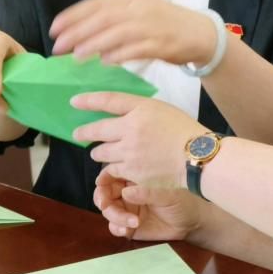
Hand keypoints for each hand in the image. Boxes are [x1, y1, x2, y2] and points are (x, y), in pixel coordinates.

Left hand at [49, 0, 216, 66]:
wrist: (201, 33)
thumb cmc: (165, 24)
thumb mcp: (139, 9)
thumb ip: (114, 15)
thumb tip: (82, 28)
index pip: (96, 3)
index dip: (73, 15)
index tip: (55, 28)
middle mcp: (140, 7)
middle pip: (102, 18)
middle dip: (77, 32)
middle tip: (58, 46)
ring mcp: (152, 25)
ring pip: (116, 33)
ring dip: (94, 44)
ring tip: (76, 56)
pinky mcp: (163, 43)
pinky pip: (136, 49)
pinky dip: (119, 55)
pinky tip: (104, 62)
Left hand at [71, 92, 205, 189]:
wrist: (199, 158)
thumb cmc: (185, 131)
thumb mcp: (163, 110)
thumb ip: (139, 109)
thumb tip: (119, 113)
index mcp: (138, 111)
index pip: (106, 101)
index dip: (88, 101)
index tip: (74, 102)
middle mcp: (129, 131)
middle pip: (96, 131)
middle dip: (84, 133)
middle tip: (79, 135)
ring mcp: (129, 153)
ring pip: (101, 153)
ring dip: (99, 152)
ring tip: (100, 153)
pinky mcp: (133, 172)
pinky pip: (114, 170)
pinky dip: (114, 168)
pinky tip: (118, 167)